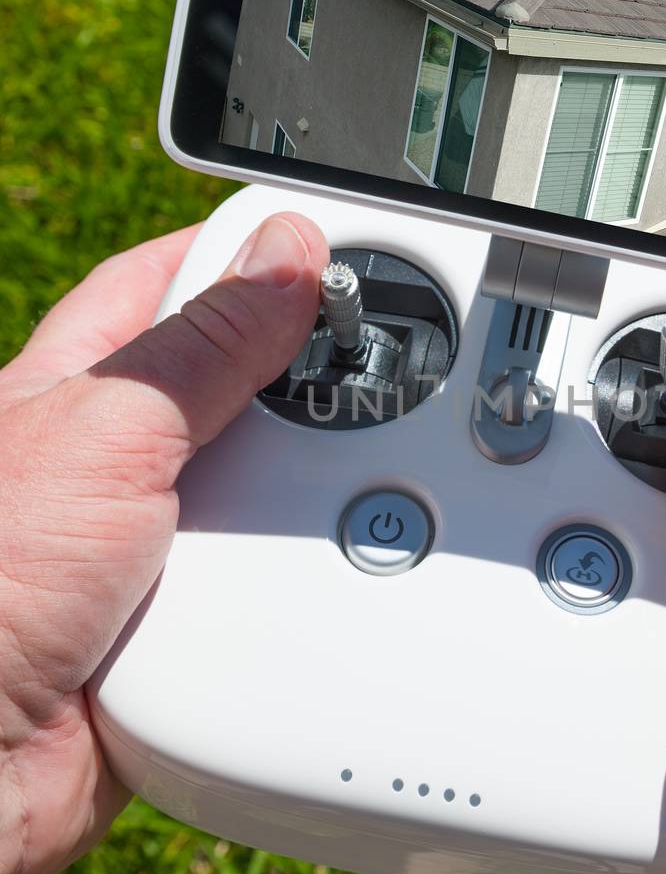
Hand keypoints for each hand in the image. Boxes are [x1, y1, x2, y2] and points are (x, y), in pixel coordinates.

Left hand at [0, 213, 328, 873]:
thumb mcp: (106, 433)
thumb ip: (205, 349)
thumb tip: (283, 256)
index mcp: (78, 389)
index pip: (174, 285)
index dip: (250, 257)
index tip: (332, 245)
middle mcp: (114, 464)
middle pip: (242, 390)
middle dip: (305, 384)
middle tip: (379, 369)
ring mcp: (154, 549)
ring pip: (267, 495)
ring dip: (307, 496)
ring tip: (362, 481)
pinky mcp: (188, 628)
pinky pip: (273, 589)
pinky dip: (304, 582)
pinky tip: (335, 573)